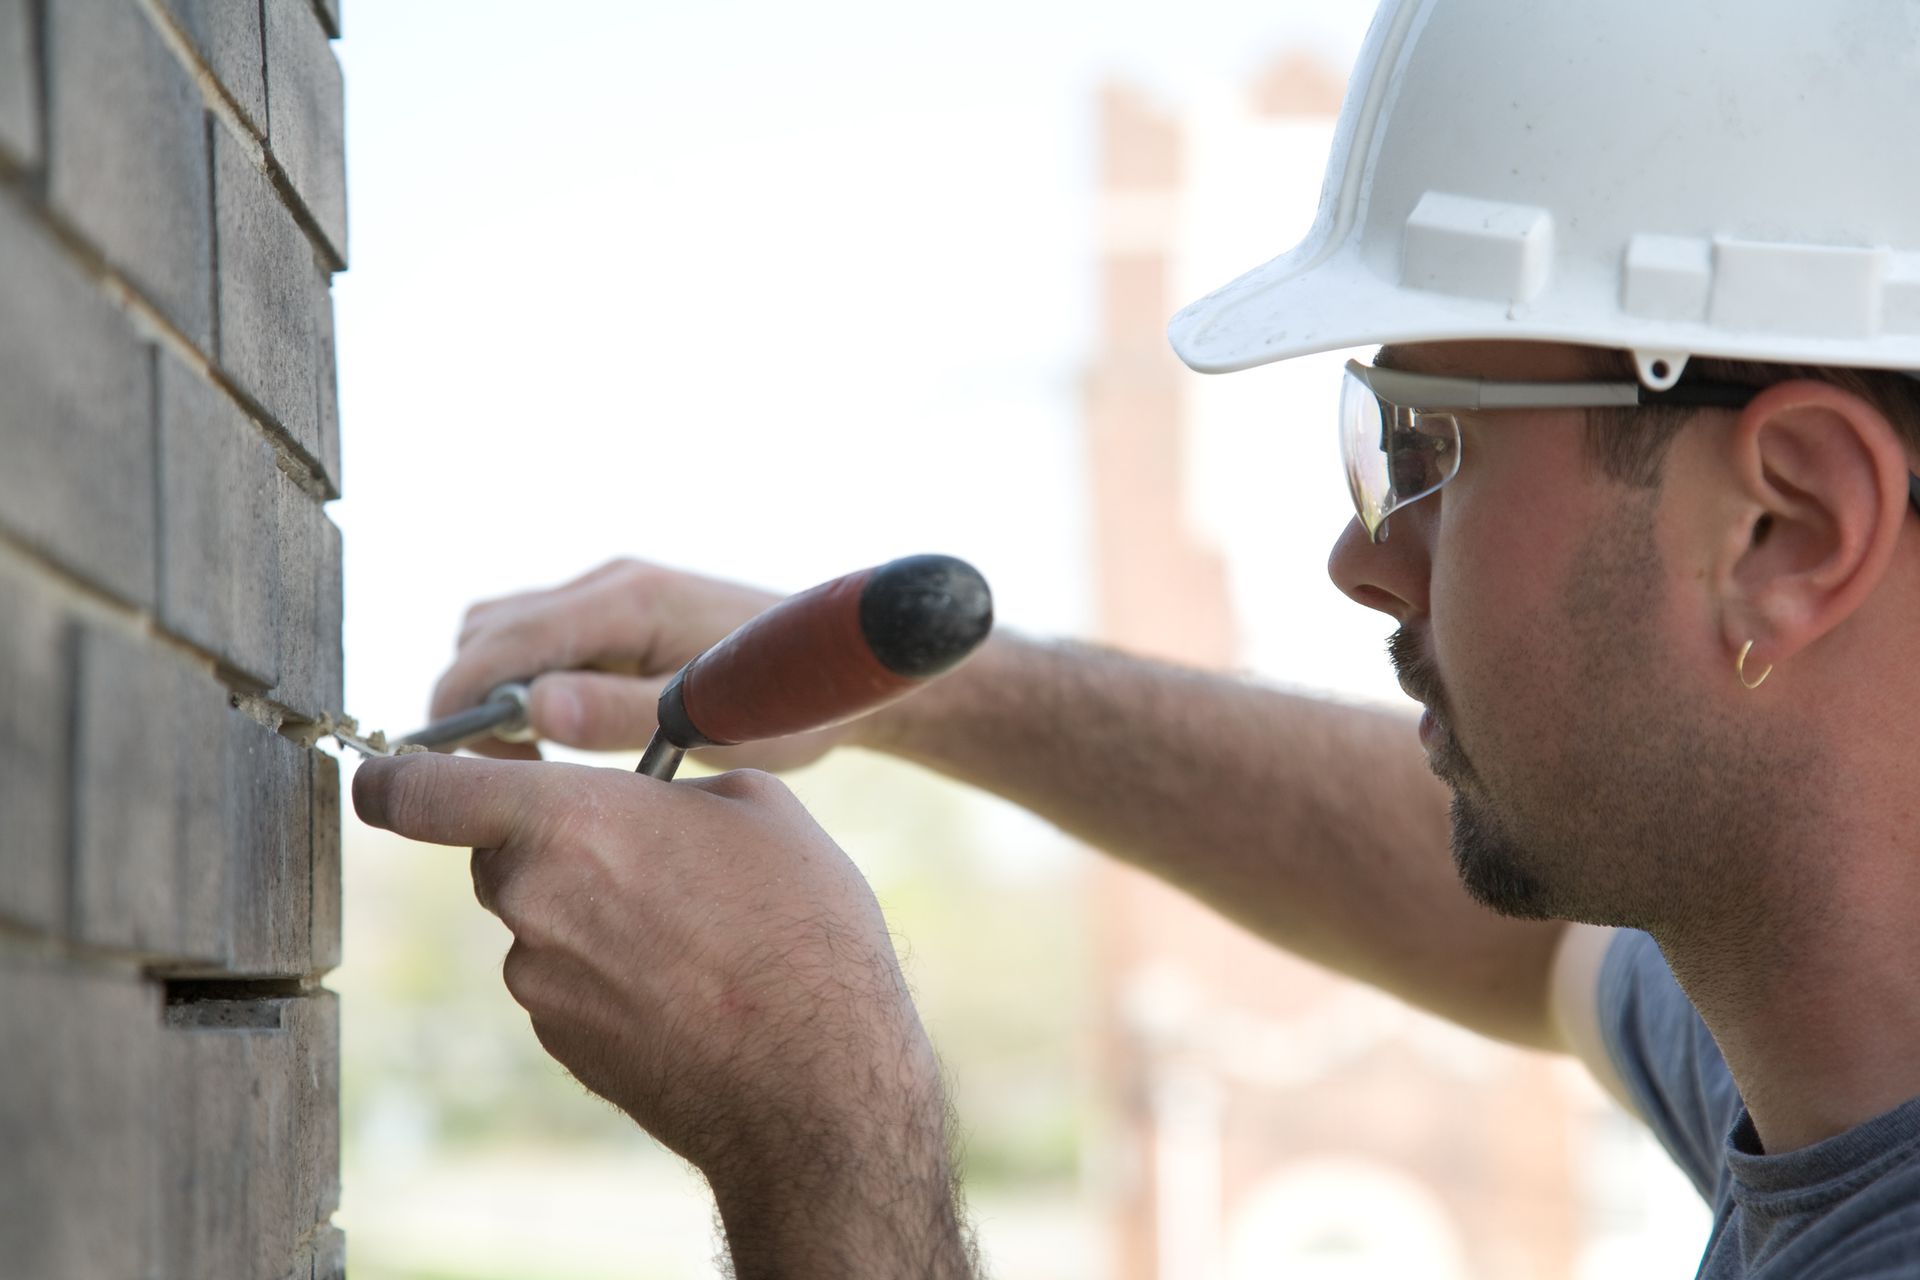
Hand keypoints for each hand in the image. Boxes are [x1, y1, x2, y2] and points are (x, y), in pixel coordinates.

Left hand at [352, 753, 975, 1275]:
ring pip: (538, 921)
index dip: (391, 780)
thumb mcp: (759, 806)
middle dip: (553, 846)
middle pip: (498, 855)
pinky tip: (683, 984)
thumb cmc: (801, 930)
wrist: (816, 1079)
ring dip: (590, 914)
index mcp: (568, 822)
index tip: (388, 777)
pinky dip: (606, 975)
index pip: (419, 792)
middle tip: (641, 854)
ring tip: (693, 930)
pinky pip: (565, 982)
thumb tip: (648, 800)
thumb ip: (668, 787)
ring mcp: (539, 982)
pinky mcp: (559, 1042)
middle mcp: (532, 901)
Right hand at [429, 558, 860, 769]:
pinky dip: (527, 682)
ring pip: (505, 631)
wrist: (846, 667)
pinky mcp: (622, 610)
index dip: (458, 704)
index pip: (498, 643)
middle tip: (510, 770)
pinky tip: (566, 732)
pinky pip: (542, 638)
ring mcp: (614, 591)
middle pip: (486, 630)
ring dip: (497, 691)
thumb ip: (617, 714)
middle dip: (473, 699)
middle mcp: (610, 583)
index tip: (455, 771)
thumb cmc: (791, 703)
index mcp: (625, 602)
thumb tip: (530, 710)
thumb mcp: (711, 723)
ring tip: (537, 756)